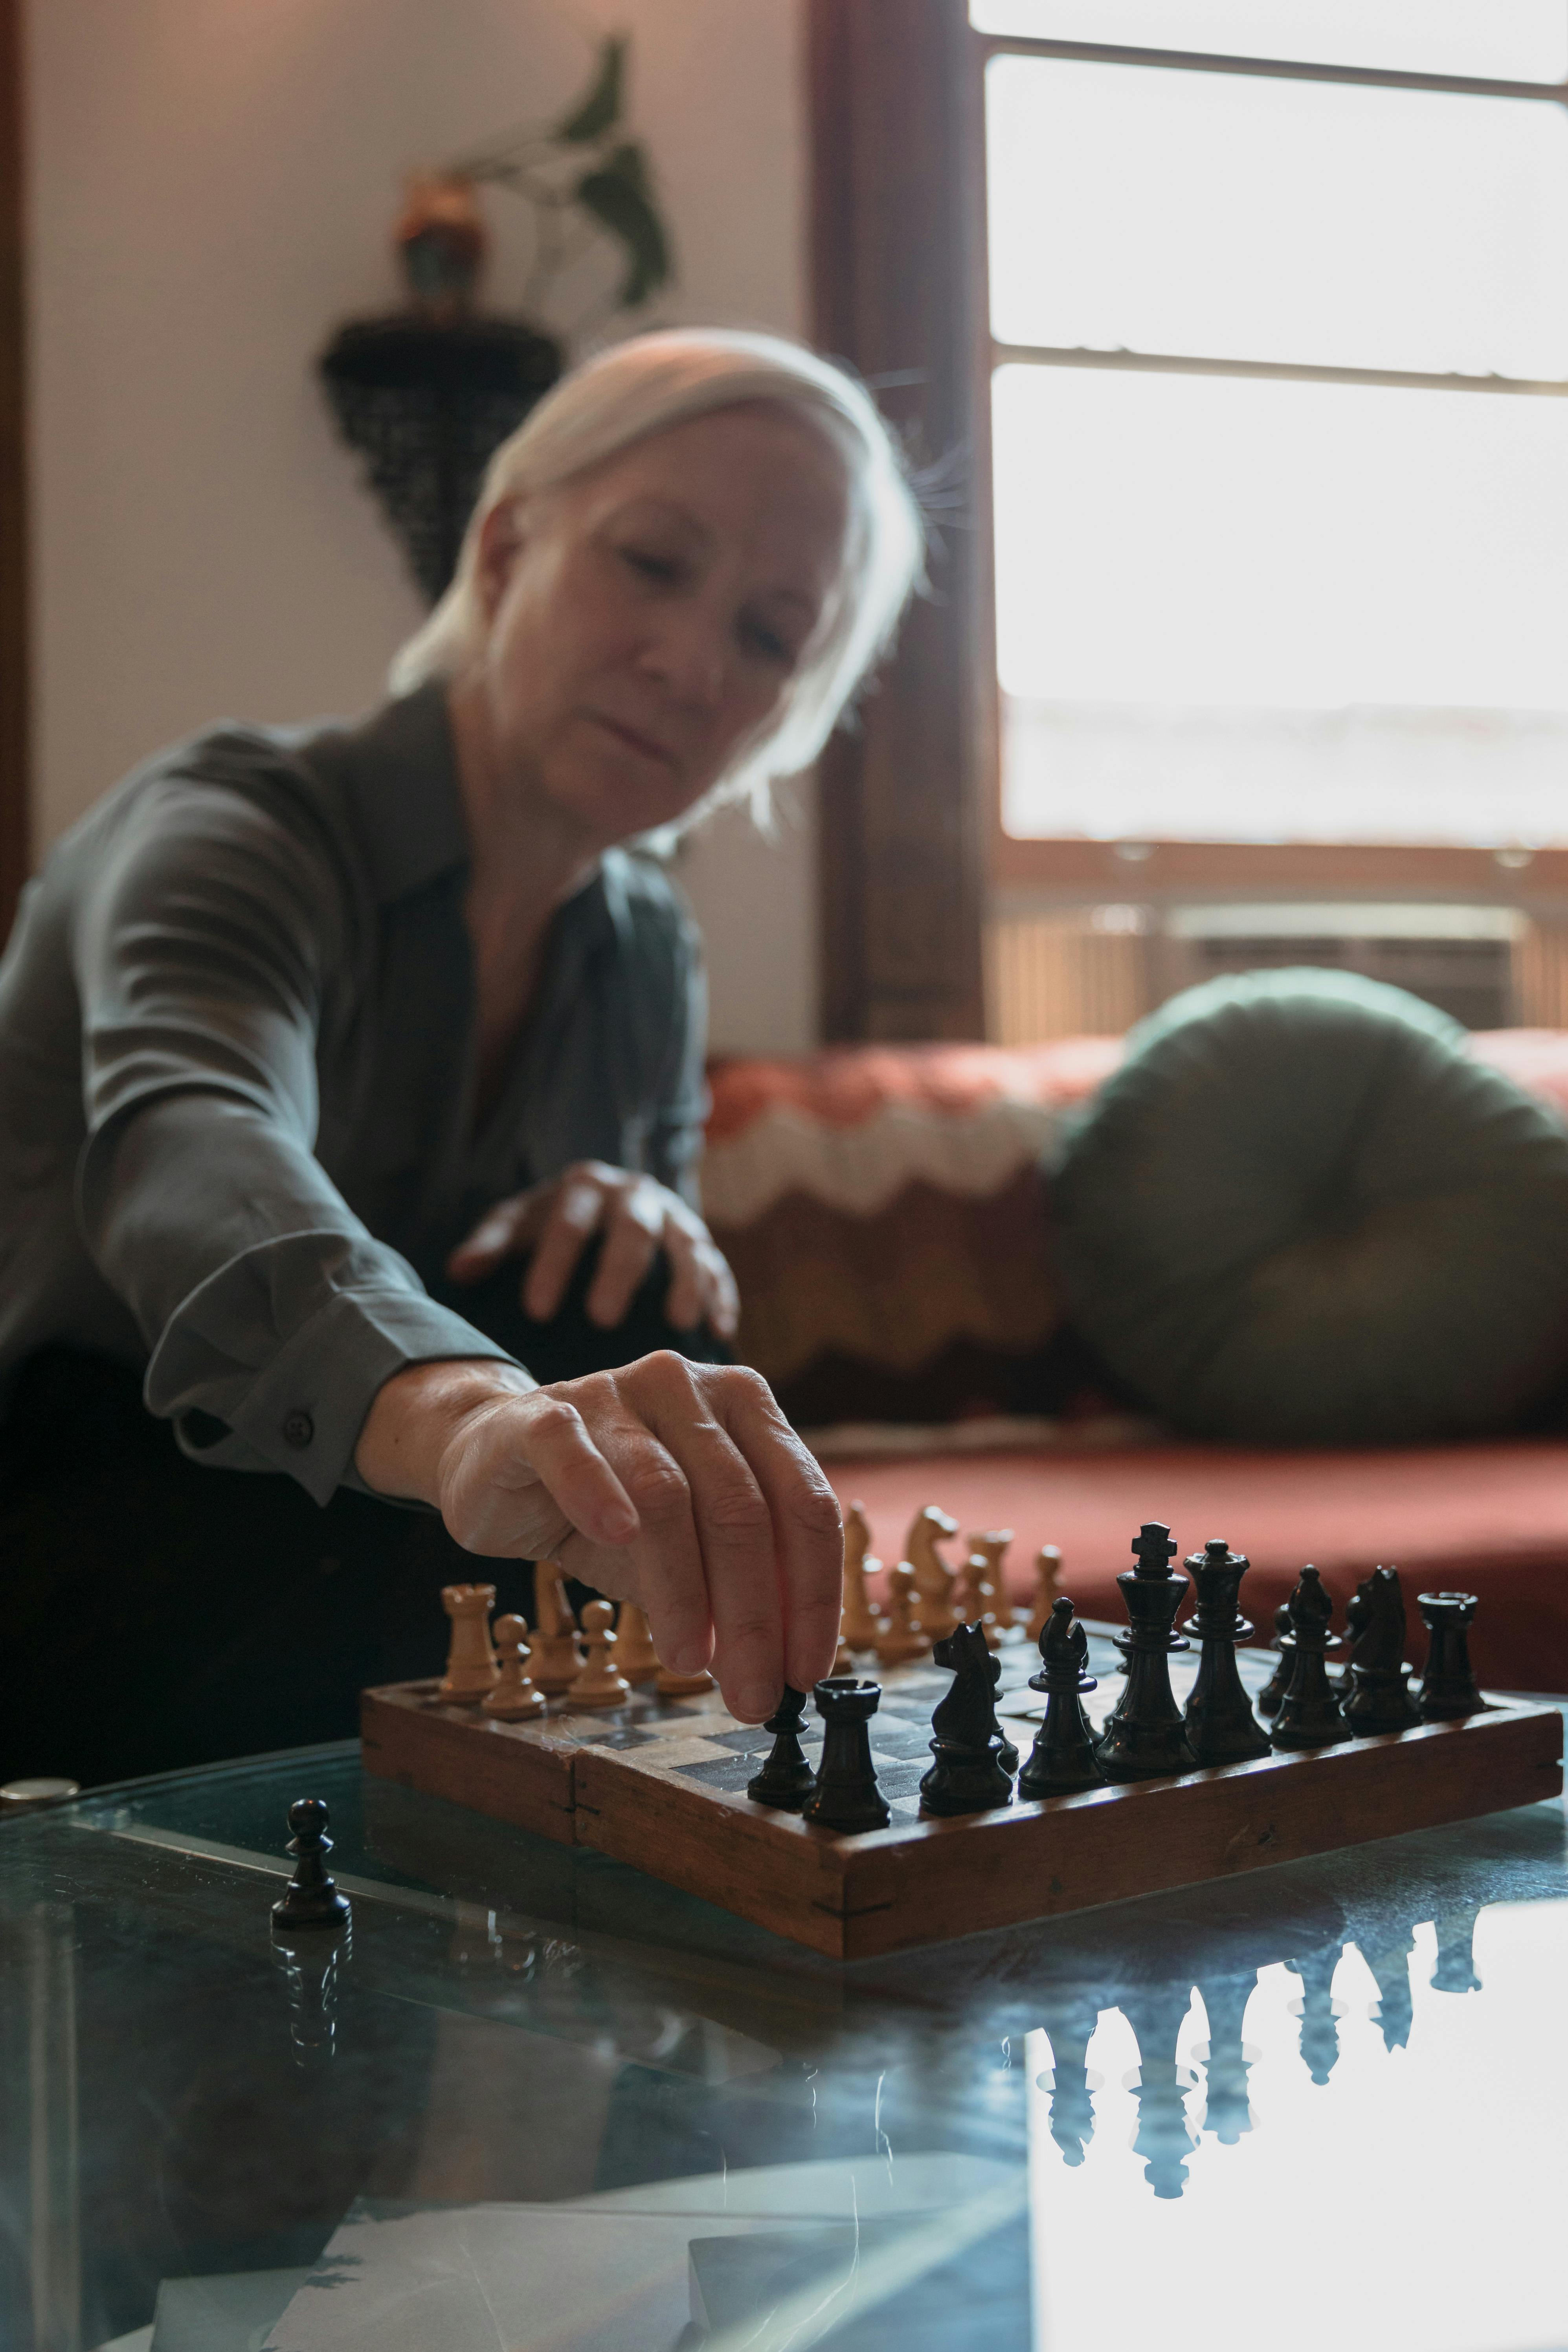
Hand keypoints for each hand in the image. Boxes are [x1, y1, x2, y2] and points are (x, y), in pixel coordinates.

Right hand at [354, 1353, 841, 1721]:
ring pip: (666, 1492)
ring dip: (683, 1590)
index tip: (804, 1672)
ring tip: (686, 1660)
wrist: (500, 1461)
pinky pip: (575, 1453)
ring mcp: (616, 1391)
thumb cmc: (610, 1507)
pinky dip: (598, 1496)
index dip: (813, 1595)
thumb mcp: (688, 1548)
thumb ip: (739, 1583)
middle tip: (751, 1693)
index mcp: (745, 1406)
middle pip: (742, 1507)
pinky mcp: (544, 1415)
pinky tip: (615, 1538)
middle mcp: (689, 1387)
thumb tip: (786, 1663)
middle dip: (753, 1615)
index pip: (804, 1501)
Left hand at [447, 1161, 738, 1339]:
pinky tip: (719, 1332)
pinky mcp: (702, 1241)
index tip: (536, 1311)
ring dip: (685, 1282)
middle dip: (619, 1272)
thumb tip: (458, 1271)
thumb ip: (489, 1245)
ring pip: (686, 1244)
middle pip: (631, 1228)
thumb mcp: (516, 1225)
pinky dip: (721, 1296)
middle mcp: (634, 1194)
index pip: (568, 1223)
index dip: (553, 1264)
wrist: (606, 1199)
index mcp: (584, 1186)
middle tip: (602, 1319)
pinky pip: (718, 1267)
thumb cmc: (551, 1222)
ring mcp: (674, 1216)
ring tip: (677, 1324)